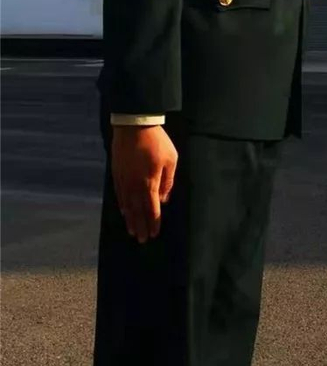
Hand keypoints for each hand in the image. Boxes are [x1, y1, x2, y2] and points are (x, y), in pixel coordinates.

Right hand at [111, 125, 177, 242]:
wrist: (134, 125)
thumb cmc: (156, 142)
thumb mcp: (170, 160)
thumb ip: (168, 182)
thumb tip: (164, 200)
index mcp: (150, 183)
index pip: (152, 209)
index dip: (153, 222)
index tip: (154, 234)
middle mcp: (135, 185)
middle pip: (138, 211)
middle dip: (141, 226)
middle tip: (142, 240)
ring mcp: (124, 180)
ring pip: (127, 206)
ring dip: (131, 220)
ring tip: (133, 232)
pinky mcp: (117, 173)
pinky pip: (119, 195)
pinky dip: (122, 206)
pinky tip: (124, 212)